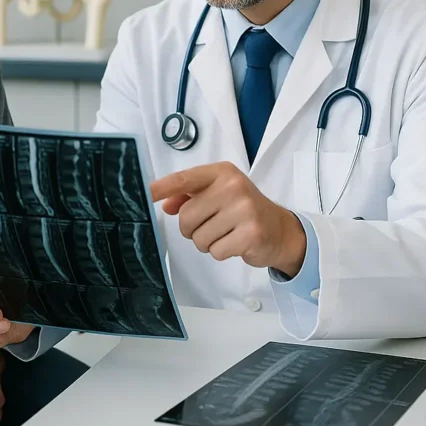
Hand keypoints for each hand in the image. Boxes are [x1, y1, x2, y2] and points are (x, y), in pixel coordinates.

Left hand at [151, 162, 306, 276]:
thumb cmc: (244, 209)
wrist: (280, 229)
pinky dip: (221, 252)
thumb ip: (189, 196)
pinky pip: (216, 251)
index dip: (161, 187)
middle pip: (186, 216)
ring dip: (207, 242)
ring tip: (225, 233)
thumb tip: (165, 203)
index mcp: (221, 173)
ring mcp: (244, 209)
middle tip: (210, 225)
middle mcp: (233, 186)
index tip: (144, 193)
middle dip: (192, 228)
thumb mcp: (218, 194)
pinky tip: (235, 242)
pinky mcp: (251, 233)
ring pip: (199, 237)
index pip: (184, 179)